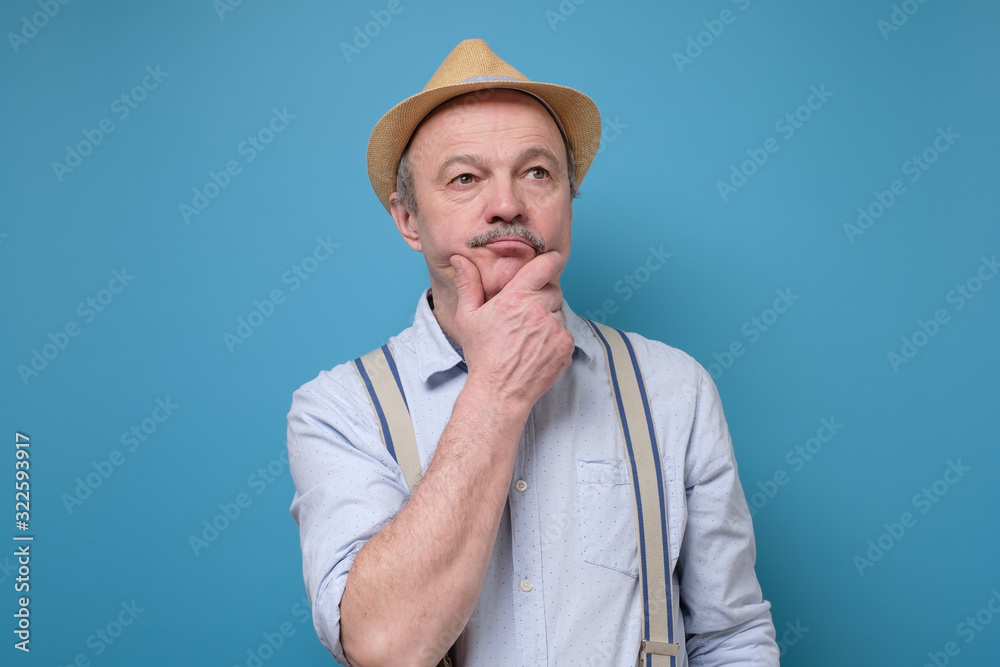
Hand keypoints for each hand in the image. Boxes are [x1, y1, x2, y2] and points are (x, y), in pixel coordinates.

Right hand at [451, 252, 574, 413]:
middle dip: (542, 296)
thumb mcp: (467, 317)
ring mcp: (555, 329)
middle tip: (525, 314)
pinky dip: (555, 337)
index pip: (545, 265)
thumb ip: (468, 284)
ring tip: (528, 336)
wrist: (499, 392)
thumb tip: (460, 259)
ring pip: (560, 312)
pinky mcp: (565, 347)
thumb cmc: (482, 355)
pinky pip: (565, 332)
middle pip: (553, 290)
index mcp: (516, 298)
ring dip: (549, 318)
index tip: (553, 259)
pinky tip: (537, 348)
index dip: (552, 259)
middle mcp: (539, 310)